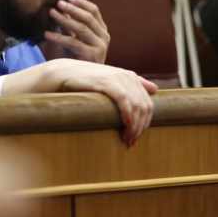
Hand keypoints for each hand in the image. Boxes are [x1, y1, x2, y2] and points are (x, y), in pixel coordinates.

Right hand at [3, 58, 157, 146]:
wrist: (62, 74)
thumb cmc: (85, 82)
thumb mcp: (110, 82)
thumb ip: (132, 85)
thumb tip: (155, 90)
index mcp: (131, 78)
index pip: (148, 104)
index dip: (145, 123)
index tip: (135, 137)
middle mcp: (128, 77)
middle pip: (145, 108)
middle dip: (140, 127)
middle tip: (130, 142)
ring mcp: (119, 79)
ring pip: (137, 107)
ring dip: (134, 126)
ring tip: (125, 139)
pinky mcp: (108, 82)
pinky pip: (125, 101)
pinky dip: (128, 116)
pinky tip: (125, 127)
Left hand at [44, 0, 109, 64]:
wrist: (86, 81)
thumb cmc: (78, 59)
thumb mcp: (76, 38)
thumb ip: (72, 25)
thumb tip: (59, 7)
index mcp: (102, 31)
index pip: (94, 10)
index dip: (81, 2)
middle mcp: (104, 37)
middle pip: (88, 17)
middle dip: (72, 8)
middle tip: (58, 3)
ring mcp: (100, 46)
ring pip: (81, 27)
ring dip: (64, 19)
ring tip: (51, 13)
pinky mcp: (92, 55)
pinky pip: (73, 42)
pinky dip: (59, 37)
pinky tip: (47, 34)